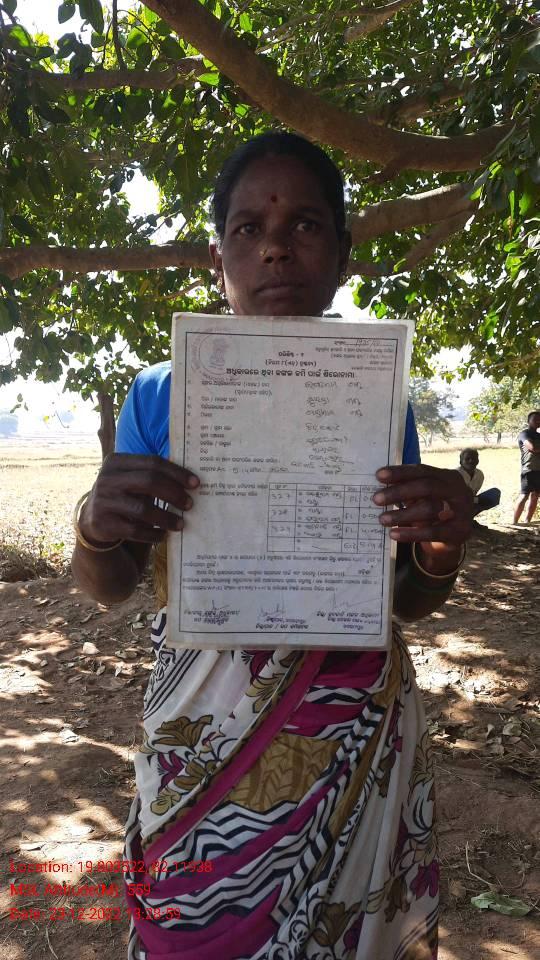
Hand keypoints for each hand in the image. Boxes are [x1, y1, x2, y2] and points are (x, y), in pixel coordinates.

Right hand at [78, 454, 198, 545]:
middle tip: (189, 505)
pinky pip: (135, 531)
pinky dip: (152, 534)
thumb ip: (152, 475)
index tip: (195, 484)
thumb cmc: (123, 495)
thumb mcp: (130, 479)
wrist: (92, 518)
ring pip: (143, 509)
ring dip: (166, 518)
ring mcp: (103, 501)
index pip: (153, 462)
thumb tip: (191, 481)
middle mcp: (107, 478)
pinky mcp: (102, 523)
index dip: (177, 472)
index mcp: (117, 461)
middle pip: (149, 482)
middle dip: (174, 493)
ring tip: (180, 524)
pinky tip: (163, 535)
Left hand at [373, 464, 473, 548]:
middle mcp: (458, 491)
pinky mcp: (459, 531)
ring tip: (382, 519)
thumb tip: (381, 486)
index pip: (422, 471)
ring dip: (402, 514)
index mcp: (448, 477)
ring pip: (429, 509)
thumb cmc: (436, 509)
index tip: (379, 475)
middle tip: (376, 499)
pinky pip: (432, 532)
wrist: (456, 535)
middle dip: (399, 492)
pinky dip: (411, 533)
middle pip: (426, 487)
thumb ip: (409, 489)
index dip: (400, 472)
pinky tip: (394, 534)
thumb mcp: (425, 496)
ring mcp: (462, 511)